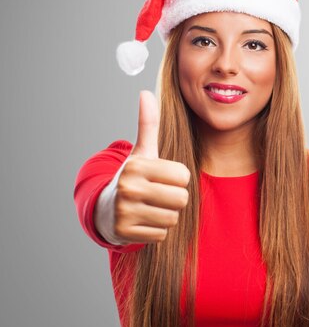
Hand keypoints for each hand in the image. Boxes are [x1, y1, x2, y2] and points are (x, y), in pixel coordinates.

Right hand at [111, 90, 190, 243]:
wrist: (105, 209)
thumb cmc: (134, 177)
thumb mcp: (142, 152)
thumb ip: (148, 124)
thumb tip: (146, 93)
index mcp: (137, 165)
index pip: (184, 176)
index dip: (178, 179)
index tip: (162, 178)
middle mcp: (129, 187)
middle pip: (182, 199)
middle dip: (174, 199)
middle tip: (158, 196)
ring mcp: (125, 211)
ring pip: (173, 218)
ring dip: (166, 215)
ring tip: (150, 208)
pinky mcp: (125, 232)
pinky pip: (161, 234)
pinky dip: (156, 230)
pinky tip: (143, 221)